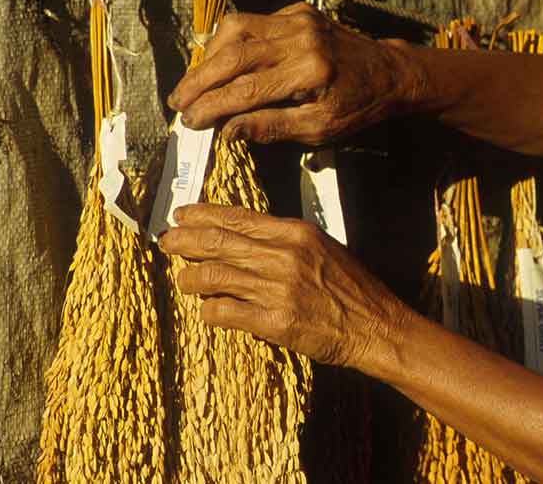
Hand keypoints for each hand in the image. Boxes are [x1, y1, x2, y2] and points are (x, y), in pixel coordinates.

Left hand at [158, 203, 411, 371]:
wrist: (376, 327)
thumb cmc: (352, 289)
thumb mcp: (322, 248)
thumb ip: (285, 240)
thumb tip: (242, 236)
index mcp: (295, 233)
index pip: (236, 217)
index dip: (202, 215)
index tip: (181, 216)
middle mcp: (284, 256)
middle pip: (217, 243)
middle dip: (183, 241)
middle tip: (166, 243)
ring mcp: (278, 289)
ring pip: (213, 277)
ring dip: (190, 279)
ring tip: (184, 280)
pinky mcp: (275, 322)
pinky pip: (224, 312)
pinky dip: (209, 311)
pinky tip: (208, 310)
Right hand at [167, 2, 419, 144]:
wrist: (390, 72)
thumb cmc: (357, 106)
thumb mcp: (321, 128)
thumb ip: (273, 128)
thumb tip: (228, 131)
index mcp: (309, 71)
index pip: (245, 89)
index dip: (211, 107)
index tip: (189, 122)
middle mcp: (301, 38)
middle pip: (233, 55)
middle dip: (199, 81)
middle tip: (178, 103)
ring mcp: (299, 20)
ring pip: (236, 29)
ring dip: (208, 57)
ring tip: (194, 84)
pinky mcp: (298, 11)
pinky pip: (252, 21)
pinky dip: (229, 40)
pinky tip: (219, 62)